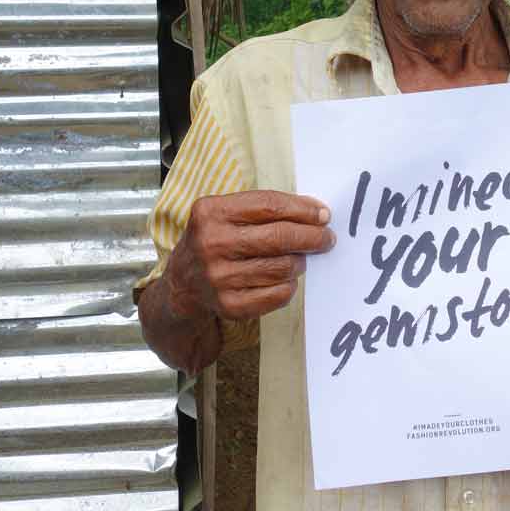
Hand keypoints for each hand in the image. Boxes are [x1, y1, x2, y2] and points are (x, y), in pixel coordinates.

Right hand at [165, 190, 334, 321]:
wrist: (182, 285)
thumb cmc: (215, 241)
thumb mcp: (226, 214)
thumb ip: (265, 208)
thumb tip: (316, 213)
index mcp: (211, 212)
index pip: (270, 205)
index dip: (303, 210)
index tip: (324, 215)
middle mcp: (211, 243)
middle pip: (279, 237)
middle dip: (312, 237)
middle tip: (327, 238)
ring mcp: (218, 277)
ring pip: (282, 267)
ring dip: (299, 262)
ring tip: (298, 258)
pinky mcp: (228, 305)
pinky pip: (277, 294)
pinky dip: (288, 285)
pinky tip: (285, 279)